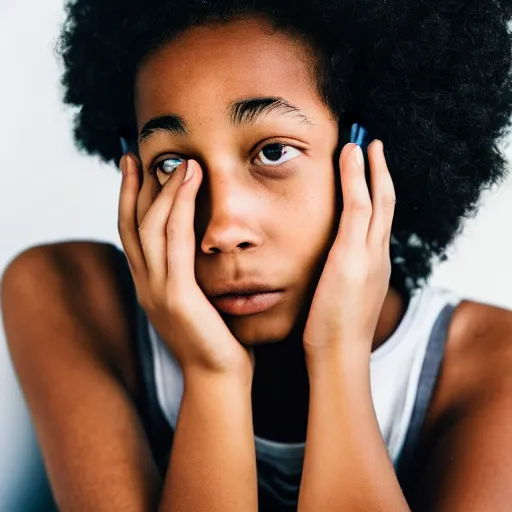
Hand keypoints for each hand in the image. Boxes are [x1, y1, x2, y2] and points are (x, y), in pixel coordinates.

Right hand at [118, 155, 253, 380]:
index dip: (128, 198)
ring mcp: (158, 291)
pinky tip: (189, 183)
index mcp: (150, 285)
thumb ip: (192, 275)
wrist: (219, 379)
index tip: (134, 168)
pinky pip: (174, 243)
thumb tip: (204, 248)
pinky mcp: (177, 297)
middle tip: (140, 154)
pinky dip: (178, 208)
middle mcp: (146, 285)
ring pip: (151, 228)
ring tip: (178, 161)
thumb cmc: (218, 340)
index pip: (132, 233)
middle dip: (134, 187)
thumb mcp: (200, 302)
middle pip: (132, 225)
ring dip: (163, 190)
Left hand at [302, 140, 394, 360]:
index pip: (378, 221)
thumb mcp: (342, 299)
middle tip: (374, 146)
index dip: (376, 193)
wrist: (338, 357)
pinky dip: (356, 178)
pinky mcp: (352, 255)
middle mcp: (378, 255)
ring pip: (376, 199)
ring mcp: (369, 254)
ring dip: (370, 167)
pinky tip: (351, 156)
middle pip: (385, 204)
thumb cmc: (334, 332)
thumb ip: (342, 278)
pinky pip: (358, 206)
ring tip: (363, 142)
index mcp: (374, 264)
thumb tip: (330, 270)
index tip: (368, 174)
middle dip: (380, 173)